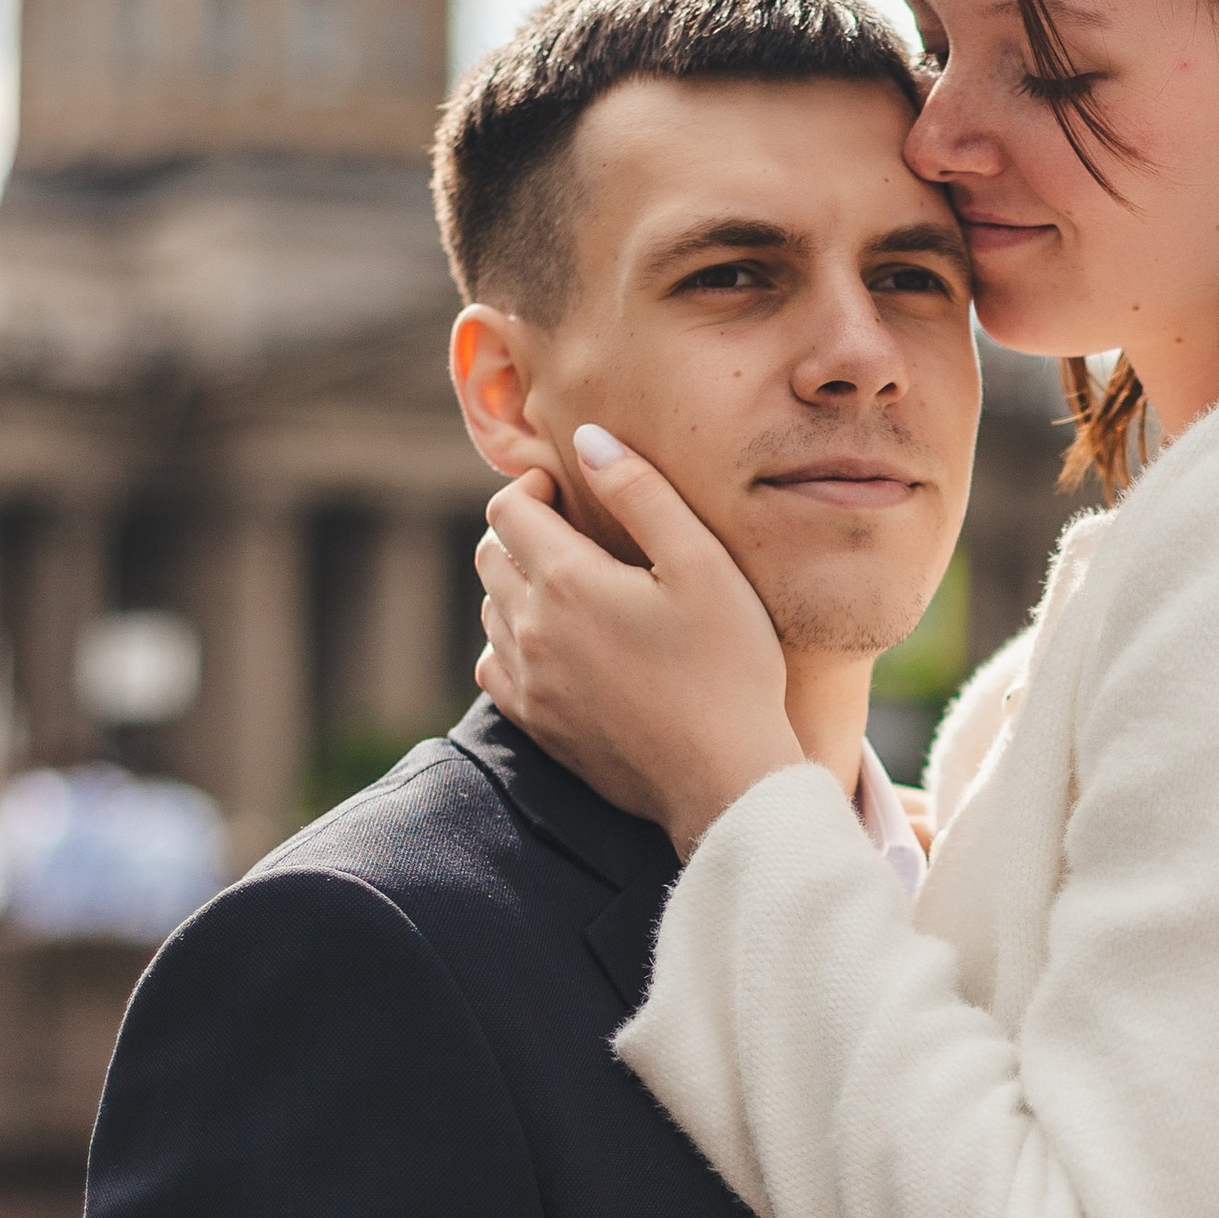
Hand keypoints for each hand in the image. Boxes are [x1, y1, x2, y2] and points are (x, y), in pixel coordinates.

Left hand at [475, 438, 802, 850]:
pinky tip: (555, 642)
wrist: (726, 778)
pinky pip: (493, 665)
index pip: (507, 508)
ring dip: (516, 584)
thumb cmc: (729, 666)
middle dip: (522, 530)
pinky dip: (512, 641)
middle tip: (572, 531)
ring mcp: (528, 681)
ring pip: (489, 609)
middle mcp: (530, 629)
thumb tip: (588, 439)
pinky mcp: (536, 724)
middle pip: (490, 554)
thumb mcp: (703, 564)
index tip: (568, 490)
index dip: (533, 487)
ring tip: (571, 585)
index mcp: (565, 580)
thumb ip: (641, 491)